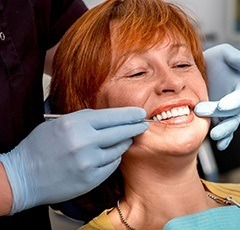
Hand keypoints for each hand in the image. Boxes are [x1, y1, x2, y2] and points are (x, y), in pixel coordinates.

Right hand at [0, 108, 147, 214]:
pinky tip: (110, 154)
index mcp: (75, 124)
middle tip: (143, 124)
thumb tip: (111, 118)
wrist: (23, 177)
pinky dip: (114, 158)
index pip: (112, 116)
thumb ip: (85, 120)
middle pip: (120, 132)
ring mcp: (89, 162)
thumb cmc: (39, 147)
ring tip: (125, 139)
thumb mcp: (59, 124)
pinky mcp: (91, 179)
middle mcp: (84, 142)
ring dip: (124, 143)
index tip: (140, 113)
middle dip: (135, 127)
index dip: (129, 114)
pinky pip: (112, 165)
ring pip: (118, 149)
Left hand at [194, 44, 239, 149]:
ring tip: (214, 136)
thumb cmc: (215, 60)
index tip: (222, 106)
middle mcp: (239, 101)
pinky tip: (220, 145)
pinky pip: (226, 130)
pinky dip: (225, 139)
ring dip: (224, 131)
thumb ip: (235, 57)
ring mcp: (230, 112)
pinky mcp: (221, 119)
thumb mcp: (224, 53)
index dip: (233, 102)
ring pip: (231, 124)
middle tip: (200, 111)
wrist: (201, 70)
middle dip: (219, 114)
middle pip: (233, 112)